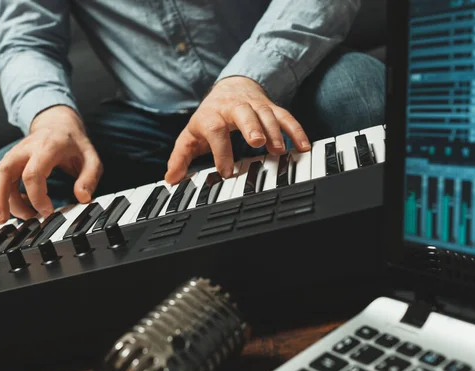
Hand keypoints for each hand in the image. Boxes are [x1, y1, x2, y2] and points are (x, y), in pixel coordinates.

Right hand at [0, 106, 102, 223]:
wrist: (59, 124)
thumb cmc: (75, 143)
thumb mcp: (92, 158)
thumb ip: (90, 178)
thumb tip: (82, 197)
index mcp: (48, 147)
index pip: (33, 174)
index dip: (37, 197)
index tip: (48, 212)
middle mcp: (26, 149)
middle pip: (2, 173)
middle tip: (4, 220)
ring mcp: (15, 153)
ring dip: (1, 200)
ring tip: (19, 218)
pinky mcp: (10, 160)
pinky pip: (1, 179)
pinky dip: (6, 195)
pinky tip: (21, 207)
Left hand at [165, 76, 310, 183]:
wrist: (230, 87)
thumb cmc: (209, 117)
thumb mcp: (191, 135)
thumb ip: (181, 157)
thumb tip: (170, 178)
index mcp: (212, 115)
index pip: (215, 129)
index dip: (220, 150)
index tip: (227, 171)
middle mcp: (234, 108)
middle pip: (243, 113)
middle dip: (251, 126)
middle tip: (256, 143)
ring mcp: (255, 106)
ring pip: (266, 114)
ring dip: (274, 131)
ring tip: (279, 151)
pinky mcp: (271, 107)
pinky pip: (286, 117)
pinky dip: (296, 130)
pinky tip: (303, 146)